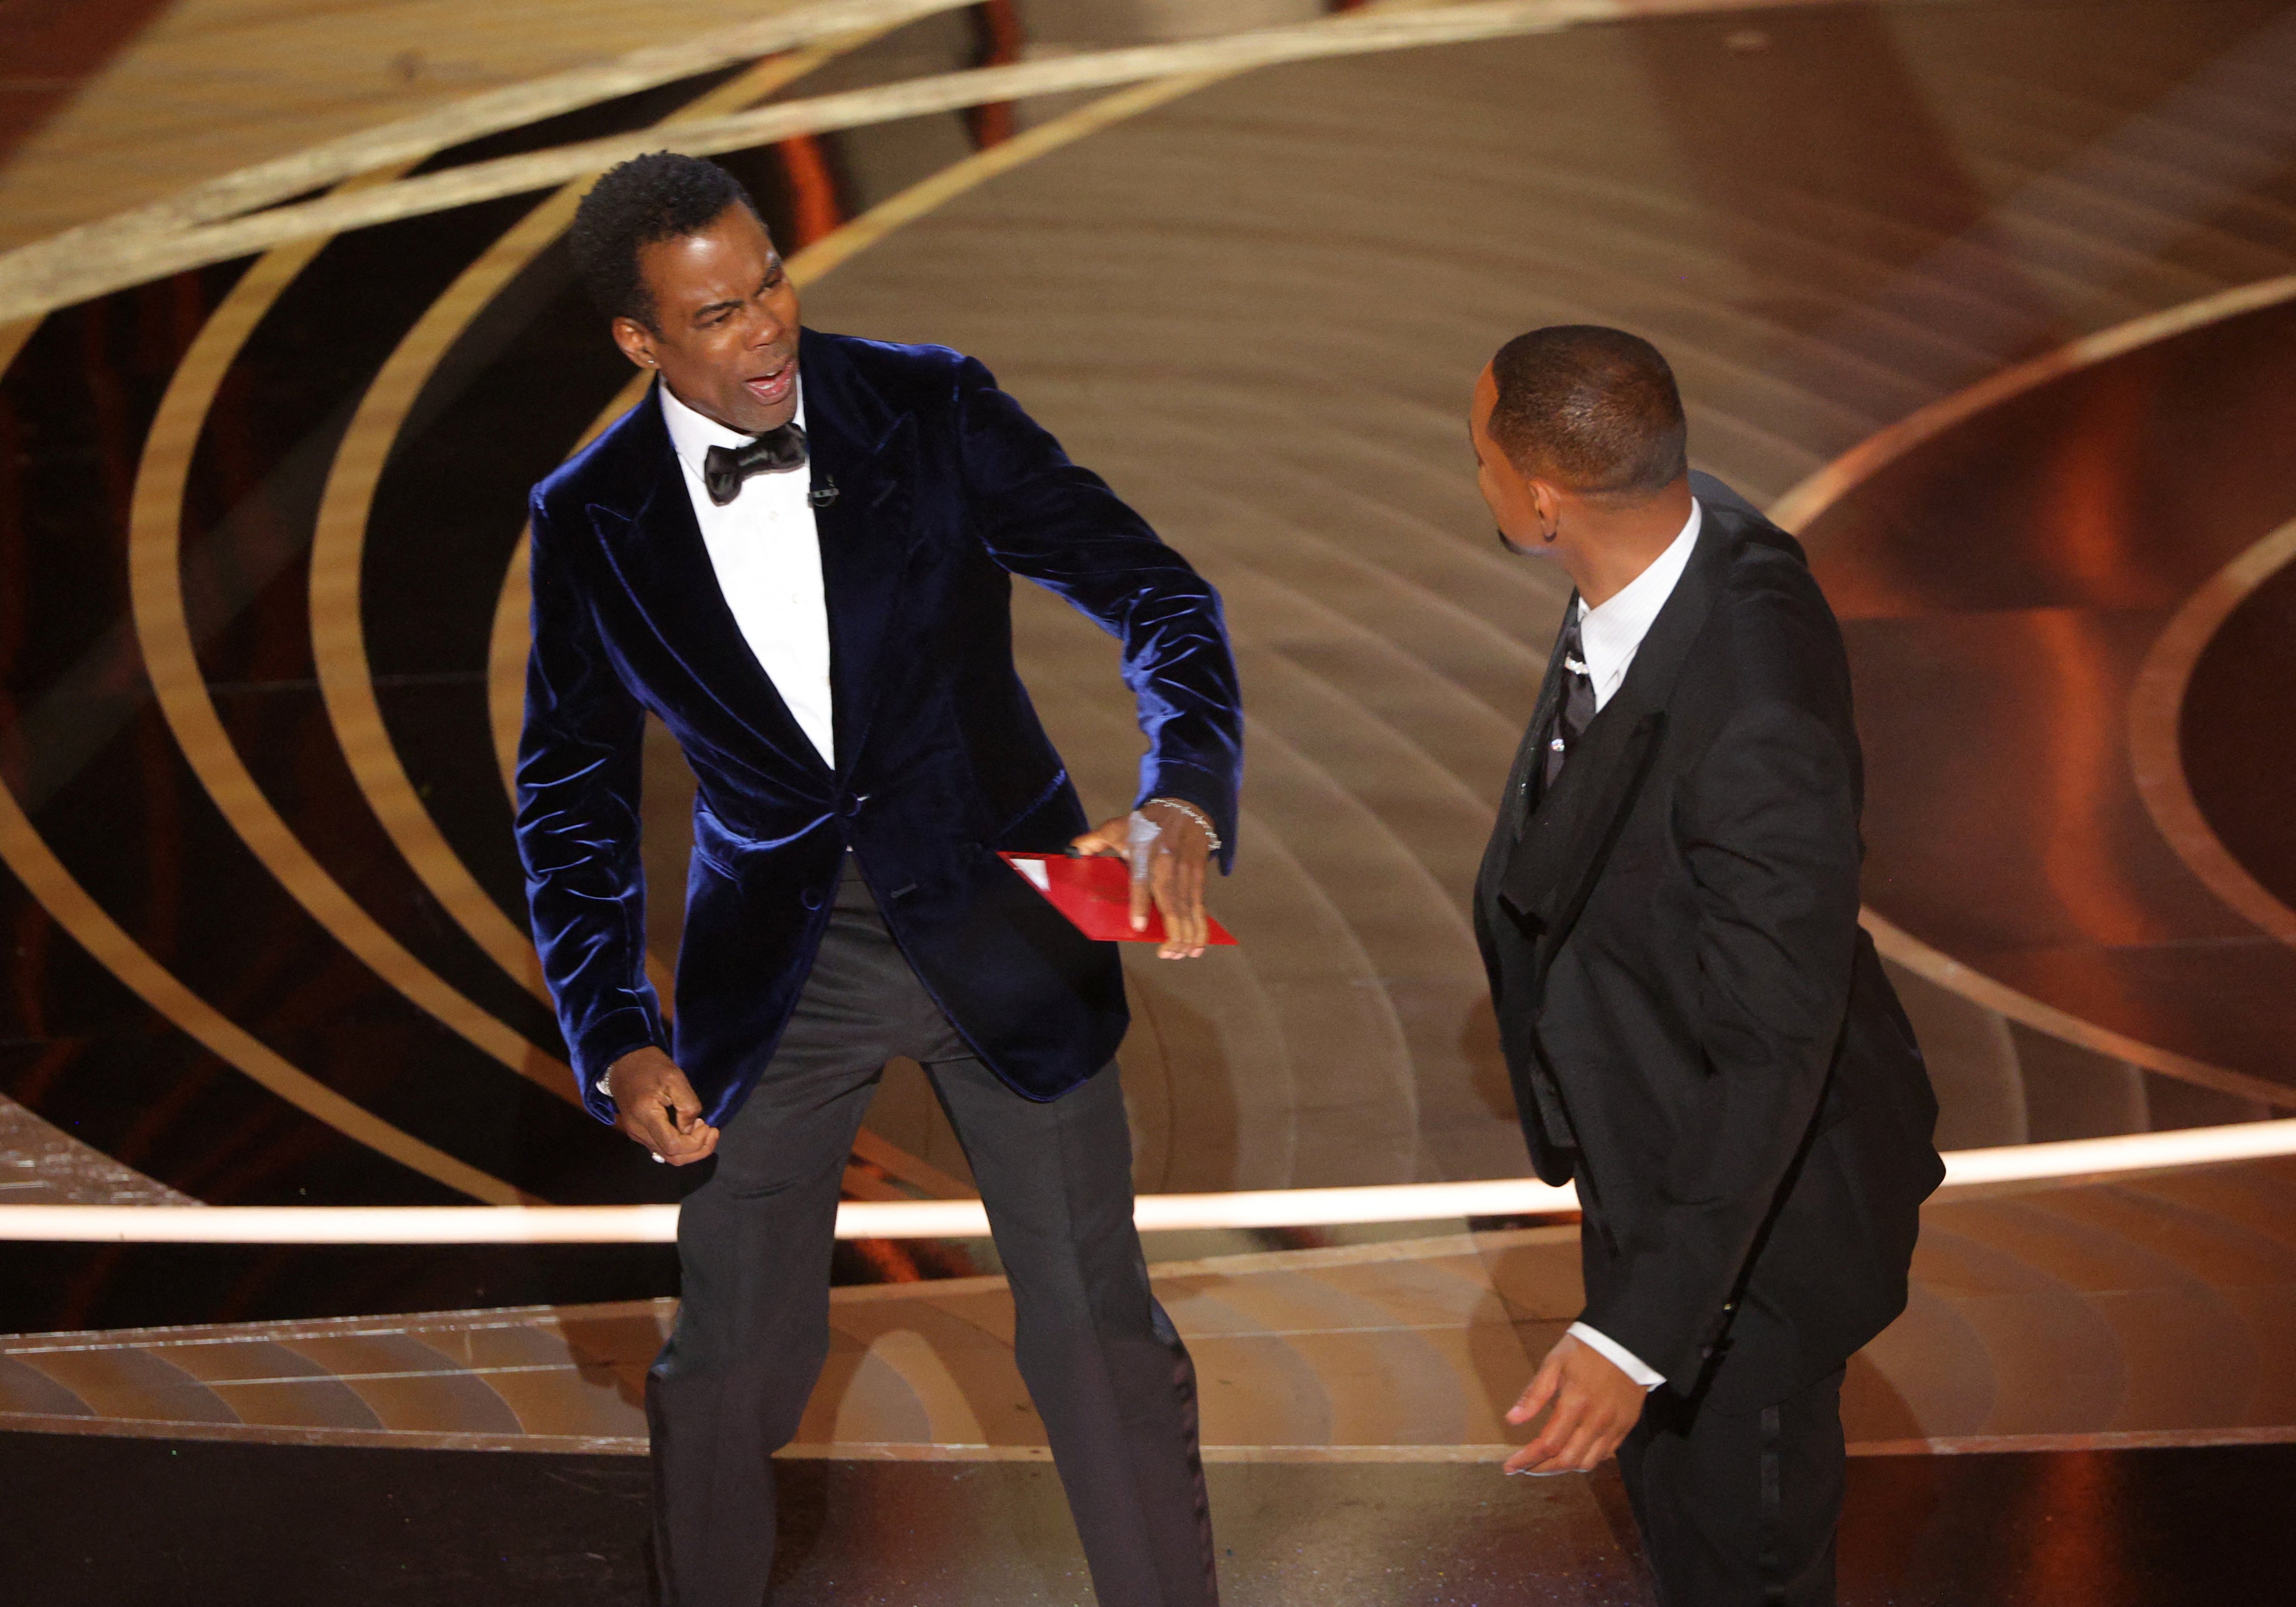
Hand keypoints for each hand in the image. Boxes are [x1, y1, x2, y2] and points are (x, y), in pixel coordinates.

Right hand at [605, 1046, 719, 1165]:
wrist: (624, 1062)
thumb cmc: (651, 1066)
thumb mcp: (675, 1078)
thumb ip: (687, 1105)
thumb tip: (691, 1129)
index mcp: (645, 1116)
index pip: (673, 1145)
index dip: (695, 1142)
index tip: (707, 1125)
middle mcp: (637, 1131)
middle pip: (672, 1157)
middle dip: (697, 1150)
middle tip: (712, 1132)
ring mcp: (635, 1134)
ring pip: (667, 1156)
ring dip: (690, 1150)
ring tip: (703, 1132)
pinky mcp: (637, 1132)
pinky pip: (661, 1148)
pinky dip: (679, 1146)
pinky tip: (690, 1132)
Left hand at [1070, 799, 1212, 958]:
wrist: (1186, 807)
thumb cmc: (1147, 822)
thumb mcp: (1116, 826)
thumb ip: (1092, 841)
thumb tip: (1070, 853)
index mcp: (1144, 853)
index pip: (1142, 880)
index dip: (1141, 903)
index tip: (1140, 926)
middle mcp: (1166, 866)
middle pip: (1172, 902)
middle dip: (1173, 931)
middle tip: (1166, 953)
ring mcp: (1186, 873)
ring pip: (1189, 909)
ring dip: (1187, 935)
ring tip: (1181, 955)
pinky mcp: (1199, 878)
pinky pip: (1200, 907)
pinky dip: (1201, 928)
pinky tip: (1198, 947)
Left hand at [1502, 1331, 1646, 1475]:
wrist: (1626, 1341)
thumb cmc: (1586, 1349)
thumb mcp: (1554, 1363)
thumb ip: (1534, 1394)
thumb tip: (1512, 1419)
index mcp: (1575, 1403)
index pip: (1548, 1444)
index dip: (1526, 1460)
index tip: (1510, 1467)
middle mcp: (1596, 1420)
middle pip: (1567, 1460)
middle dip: (1541, 1469)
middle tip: (1524, 1467)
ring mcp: (1614, 1426)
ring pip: (1587, 1463)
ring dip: (1563, 1468)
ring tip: (1545, 1462)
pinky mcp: (1626, 1426)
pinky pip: (1604, 1455)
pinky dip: (1585, 1459)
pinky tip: (1572, 1452)